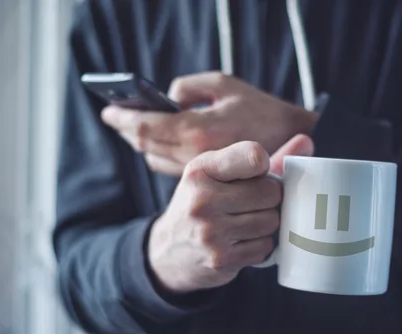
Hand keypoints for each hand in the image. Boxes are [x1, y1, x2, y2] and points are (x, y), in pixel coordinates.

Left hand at [101, 71, 317, 175]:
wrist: (293, 145)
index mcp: (197, 130)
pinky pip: (170, 167)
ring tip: (134, 127)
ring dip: (142, 143)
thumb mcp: (225, 85)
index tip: (108, 111)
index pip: (145, 127)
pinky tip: (159, 141)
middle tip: (116, 117)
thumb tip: (167, 98)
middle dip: (127, 130)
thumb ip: (189, 87)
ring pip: (154, 159)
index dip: (123, 118)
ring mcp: (200, 172)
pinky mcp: (207, 181)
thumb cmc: (262, 111)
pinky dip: (159, 153)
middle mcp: (194, 157)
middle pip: (145, 145)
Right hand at [148, 134, 313, 293]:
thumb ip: (258, 159)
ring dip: (266, 223)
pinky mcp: (221, 259)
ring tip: (246, 221)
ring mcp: (211, 231)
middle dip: (269, 199)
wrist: (169, 249)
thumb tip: (307, 142)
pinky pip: (265, 247)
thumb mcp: (217, 174)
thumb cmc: (202, 203)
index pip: (254, 157)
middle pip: (271, 192)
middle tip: (253, 202)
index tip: (258, 172)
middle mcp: (202, 199)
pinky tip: (241, 241)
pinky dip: (260, 245)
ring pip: (272, 221)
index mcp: (201, 169)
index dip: (265, 166)